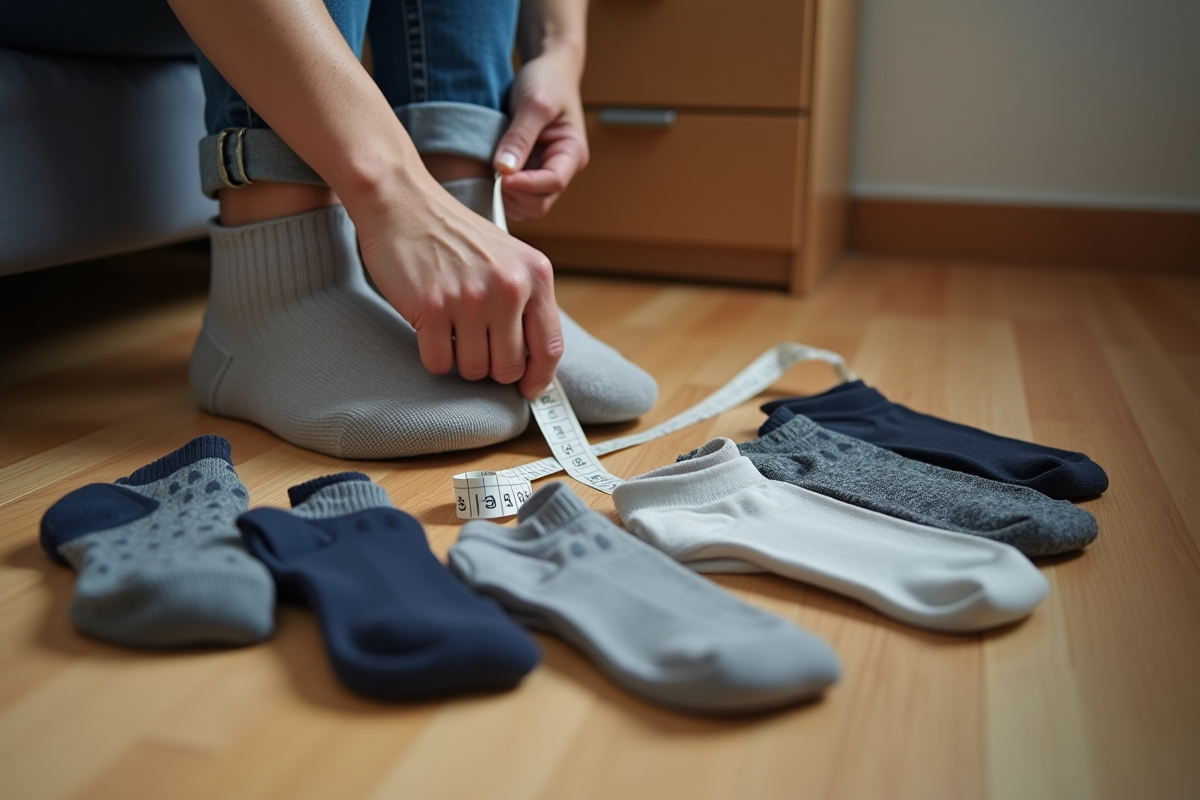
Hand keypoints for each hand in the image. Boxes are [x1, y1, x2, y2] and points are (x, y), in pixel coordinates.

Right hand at [351, 170, 563, 399]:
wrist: (404, 203)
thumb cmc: (456, 236)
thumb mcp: (510, 259)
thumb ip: (527, 303)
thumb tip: (534, 364)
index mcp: (536, 274)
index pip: (550, 347)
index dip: (539, 378)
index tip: (528, 389)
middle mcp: (508, 287)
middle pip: (508, 368)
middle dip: (490, 367)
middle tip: (475, 345)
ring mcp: (470, 298)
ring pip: (473, 370)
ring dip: (460, 360)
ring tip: (452, 328)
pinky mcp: (431, 308)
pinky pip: (439, 363)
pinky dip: (434, 355)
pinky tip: (430, 327)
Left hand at [493, 49, 589, 220]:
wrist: (548, 70)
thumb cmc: (548, 81)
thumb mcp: (534, 103)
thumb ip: (520, 137)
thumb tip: (504, 169)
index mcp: (572, 154)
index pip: (553, 182)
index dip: (526, 184)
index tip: (500, 174)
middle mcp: (562, 169)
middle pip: (540, 203)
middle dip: (514, 193)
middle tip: (490, 173)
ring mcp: (545, 173)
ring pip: (527, 205)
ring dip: (506, 196)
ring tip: (488, 172)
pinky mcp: (530, 172)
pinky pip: (515, 196)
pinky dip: (501, 192)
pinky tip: (488, 174)